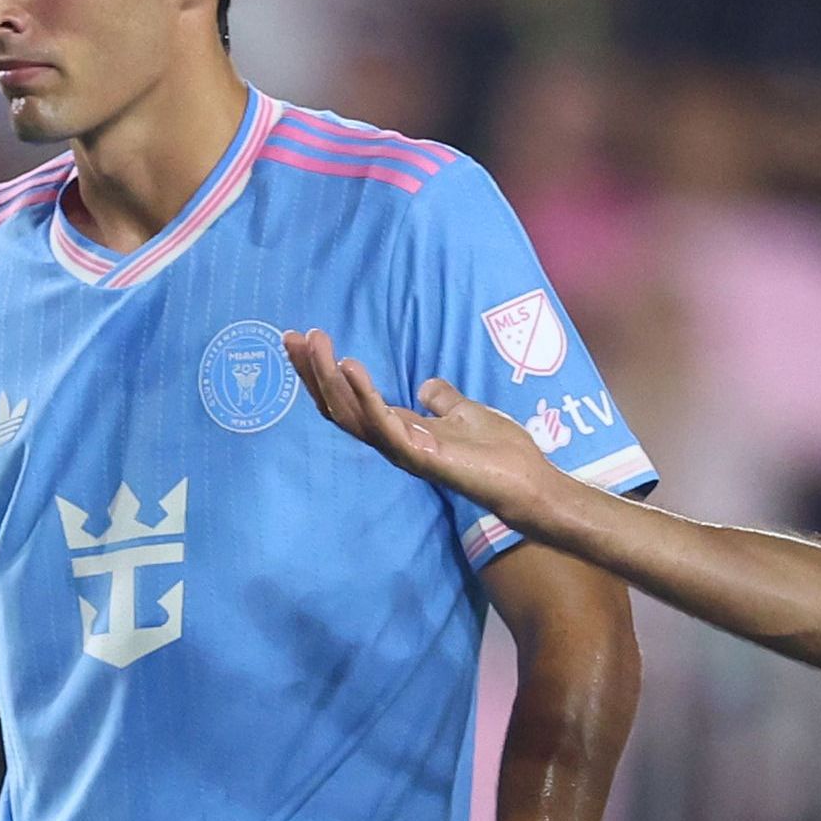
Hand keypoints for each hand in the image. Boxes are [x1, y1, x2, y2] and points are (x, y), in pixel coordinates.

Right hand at [285, 335, 541, 497]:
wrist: (527, 483)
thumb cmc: (499, 453)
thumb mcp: (466, 411)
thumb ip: (442, 399)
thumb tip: (427, 385)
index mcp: (398, 430)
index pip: (348, 401)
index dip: (324, 372)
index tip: (306, 339)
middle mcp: (392, 442)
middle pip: (338, 407)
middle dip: (313, 372)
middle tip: (292, 337)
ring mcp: (403, 451)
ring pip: (351, 415)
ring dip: (329, 377)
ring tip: (316, 343)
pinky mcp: (420, 456)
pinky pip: (384, 425)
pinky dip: (365, 396)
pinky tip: (351, 367)